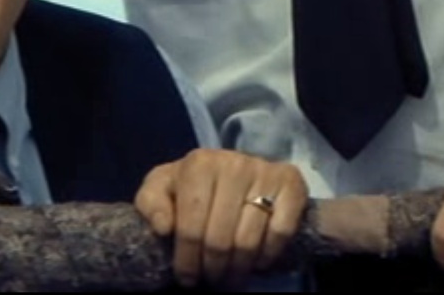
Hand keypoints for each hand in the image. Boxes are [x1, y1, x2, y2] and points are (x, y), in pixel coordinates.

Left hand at [134, 148, 307, 287]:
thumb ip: (151, 203)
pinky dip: (268, 254)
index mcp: (199, 164)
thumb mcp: (162, 188)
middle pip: (220, 238)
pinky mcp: (291, 183)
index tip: (187, 278)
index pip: (190, 227)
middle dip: (213, 269)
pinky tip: (257, 260)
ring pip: (249, 240)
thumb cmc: (191, 185)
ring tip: (231, 276)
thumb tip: (164, 227)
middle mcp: (234, 164)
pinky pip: (280, 232)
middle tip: (211, 280)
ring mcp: (265, 172)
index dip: (187, 260)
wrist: (231, 168)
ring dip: (238, 268)